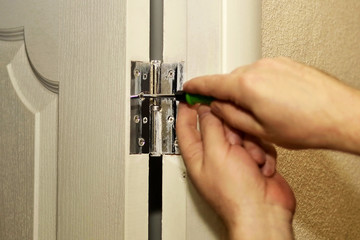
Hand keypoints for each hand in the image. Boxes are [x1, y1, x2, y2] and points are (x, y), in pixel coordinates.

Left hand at [176, 103, 294, 239]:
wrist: (265, 212)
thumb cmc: (237, 194)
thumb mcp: (217, 152)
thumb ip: (210, 127)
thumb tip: (205, 109)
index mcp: (198, 155)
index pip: (186, 127)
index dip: (187, 109)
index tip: (190, 94)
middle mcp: (215, 155)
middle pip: (220, 125)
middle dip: (232, 129)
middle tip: (237, 137)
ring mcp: (236, 158)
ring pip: (243, 132)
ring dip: (251, 145)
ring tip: (251, 161)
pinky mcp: (254, 161)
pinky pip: (259, 143)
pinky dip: (263, 154)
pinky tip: (261, 168)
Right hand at [183, 57, 359, 153]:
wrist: (340, 114)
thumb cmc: (307, 125)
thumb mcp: (259, 130)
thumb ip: (231, 116)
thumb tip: (217, 108)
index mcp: (247, 85)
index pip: (210, 83)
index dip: (195, 87)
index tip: (188, 88)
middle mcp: (259, 68)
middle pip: (230, 80)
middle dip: (227, 95)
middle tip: (234, 114)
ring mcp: (274, 63)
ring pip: (247, 77)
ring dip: (246, 92)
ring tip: (264, 112)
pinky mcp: (286, 63)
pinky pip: (263, 73)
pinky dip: (261, 85)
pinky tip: (275, 102)